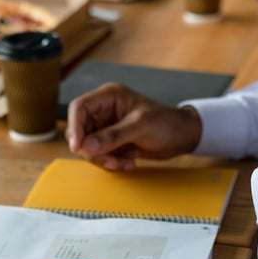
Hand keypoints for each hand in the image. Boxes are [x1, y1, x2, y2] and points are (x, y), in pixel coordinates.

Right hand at [66, 83, 202, 170]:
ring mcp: (107, 127)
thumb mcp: (140, 127)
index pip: (79, 108)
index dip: (75, 128)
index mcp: (109, 96)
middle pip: (81, 132)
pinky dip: (112, 162)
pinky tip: (129, 162)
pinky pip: (100, 155)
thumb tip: (86, 147)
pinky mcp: (112, 141)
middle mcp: (104, 110)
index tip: (78, 148)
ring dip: (105, 159)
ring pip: (89, 147)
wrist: (182, 137)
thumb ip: (113, 136)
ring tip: (125, 162)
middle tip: (112, 161)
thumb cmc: (166, 123)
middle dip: (94, 150)